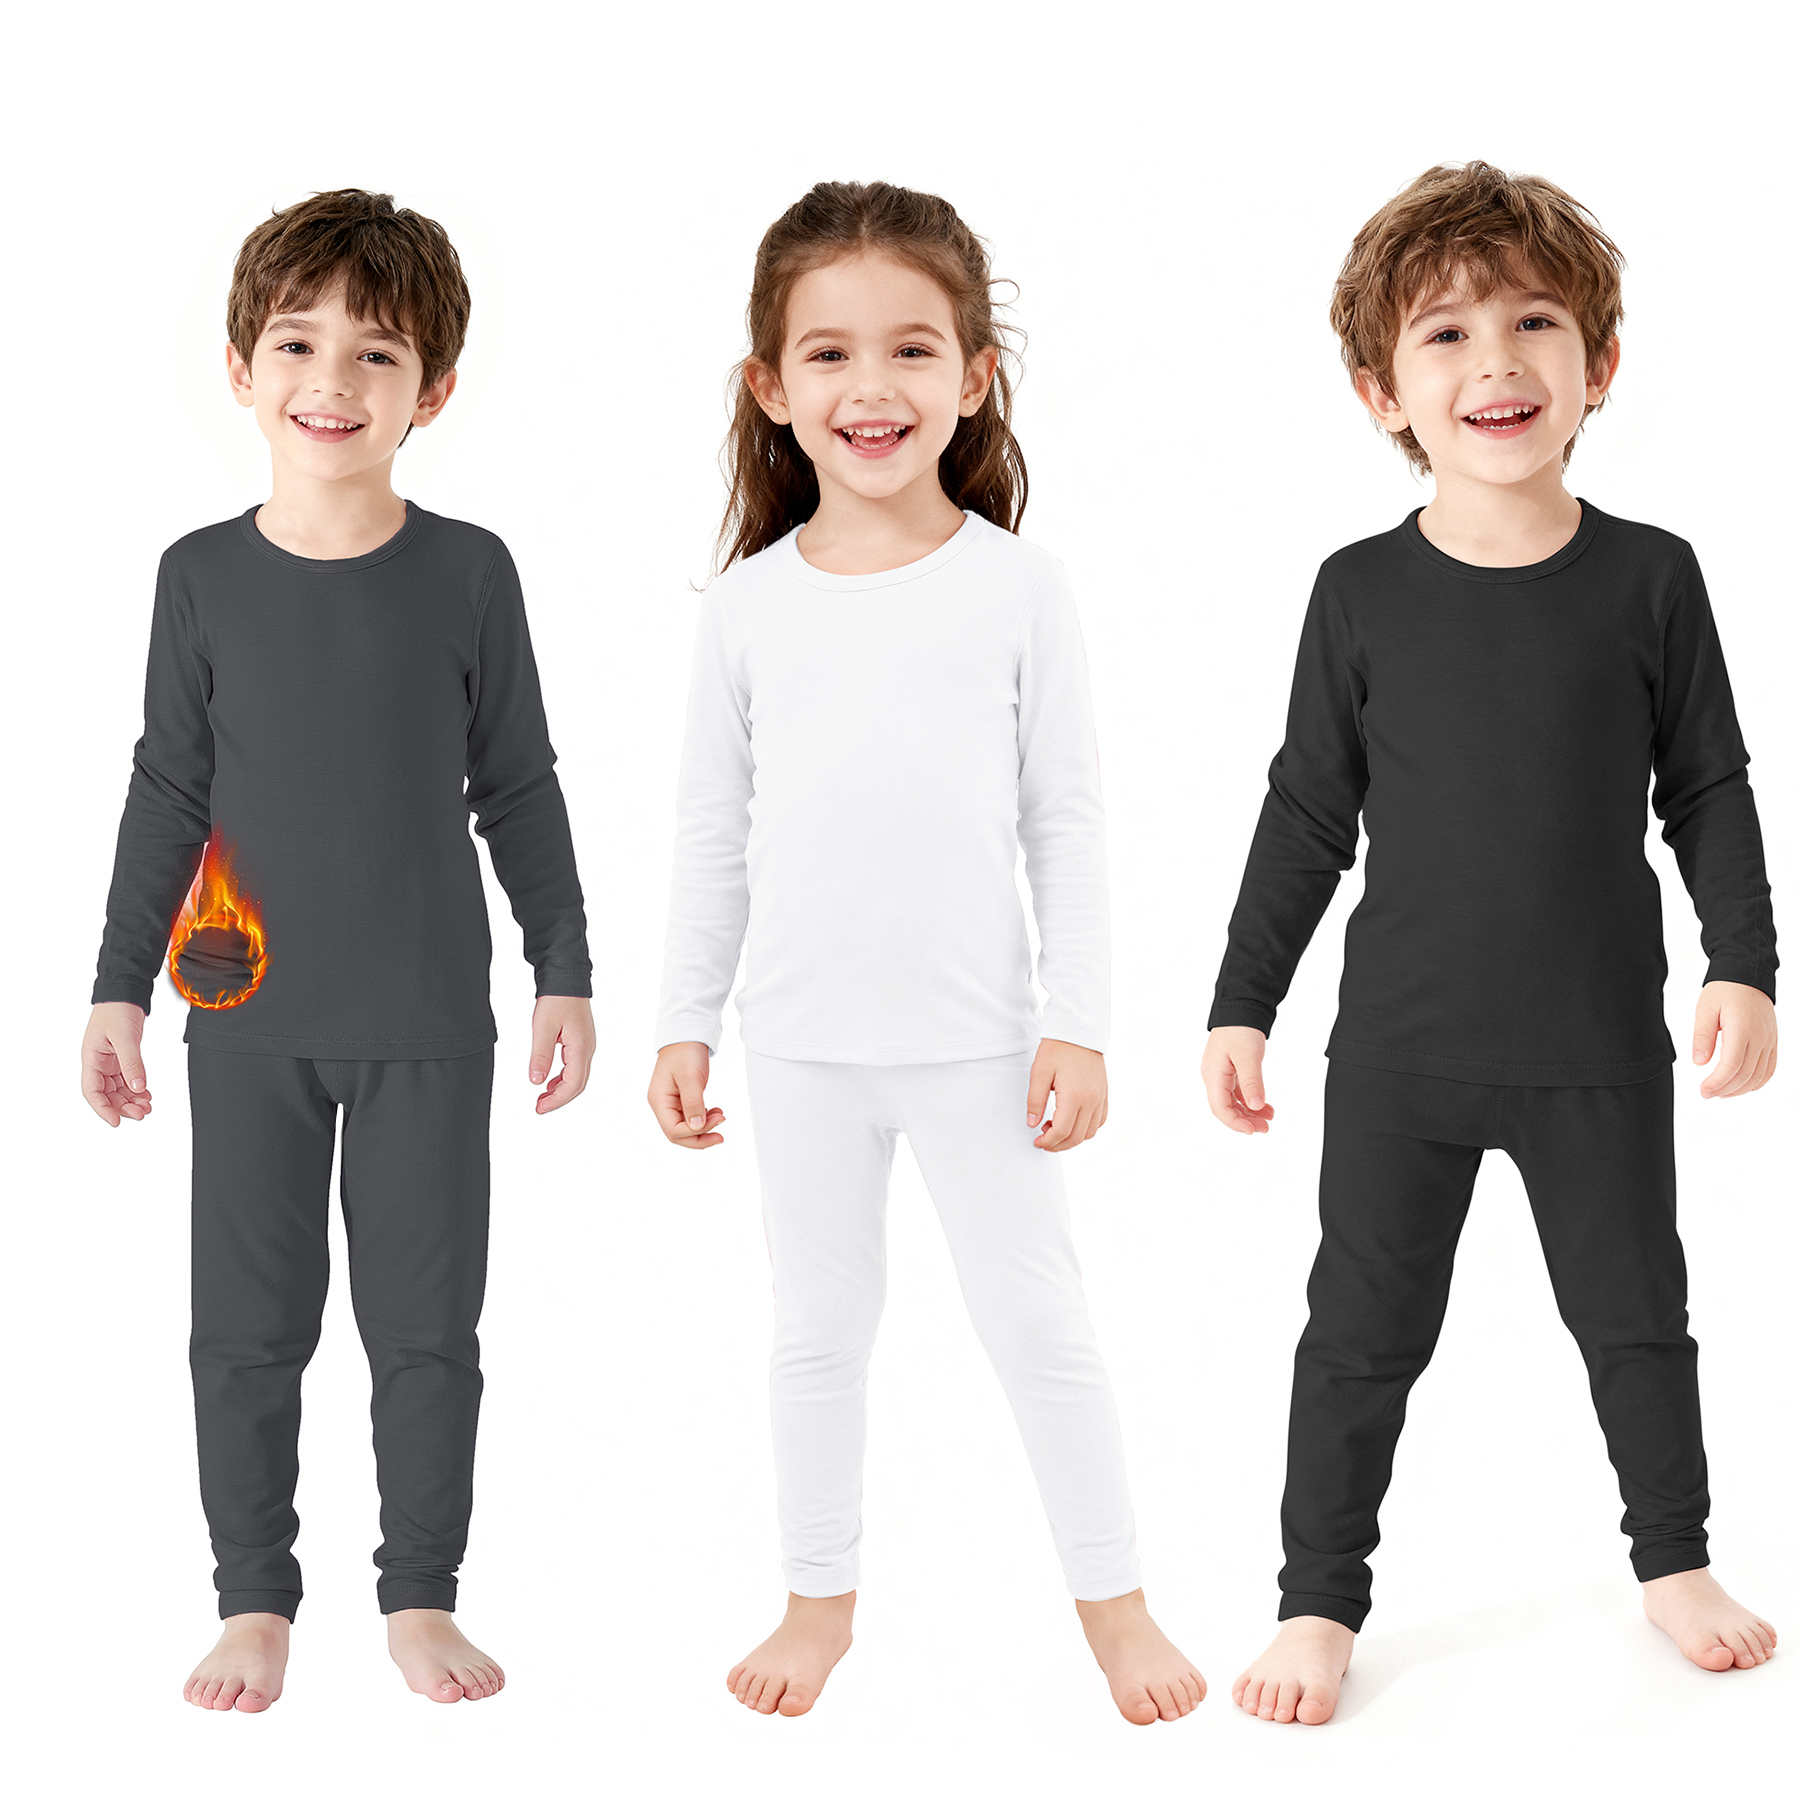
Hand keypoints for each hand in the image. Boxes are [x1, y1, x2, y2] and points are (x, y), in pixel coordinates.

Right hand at [82, 1003, 151, 1126]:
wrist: (125, 993)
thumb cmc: (117, 1009)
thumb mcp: (125, 1037)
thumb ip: (132, 1062)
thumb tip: (138, 1087)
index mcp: (91, 1058)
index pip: (92, 1091)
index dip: (102, 1109)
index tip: (116, 1122)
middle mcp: (99, 1062)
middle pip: (107, 1093)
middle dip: (123, 1106)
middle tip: (142, 1113)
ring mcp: (110, 1061)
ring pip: (118, 1088)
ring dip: (131, 1099)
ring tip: (147, 1106)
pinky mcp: (121, 1057)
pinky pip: (127, 1078)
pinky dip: (136, 1088)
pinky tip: (146, 1094)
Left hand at [530, 995, 594, 1113]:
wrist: (567, 978)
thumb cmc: (557, 998)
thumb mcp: (543, 1028)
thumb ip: (541, 1056)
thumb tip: (536, 1081)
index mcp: (580, 1048)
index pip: (573, 1084)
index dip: (557, 1100)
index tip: (540, 1108)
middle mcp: (587, 1049)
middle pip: (578, 1084)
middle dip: (559, 1099)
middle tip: (539, 1107)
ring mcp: (586, 1045)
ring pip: (577, 1076)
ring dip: (561, 1089)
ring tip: (542, 1096)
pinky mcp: (581, 1040)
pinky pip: (575, 1066)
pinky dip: (563, 1077)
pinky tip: (550, 1079)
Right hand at [648, 1041, 724, 1147]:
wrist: (687, 1034)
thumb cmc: (685, 1051)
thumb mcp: (690, 1076)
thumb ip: (693, 1103)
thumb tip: (696, 1128)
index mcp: (659, 1100)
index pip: (674, 1130)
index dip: (696, 1132)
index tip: (718, 1120)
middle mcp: (662, 1105)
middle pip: (678, 1134)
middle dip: (700, 1137)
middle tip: (721, 1135)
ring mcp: (670, 1103)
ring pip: (685, 1128)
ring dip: (704, 1128)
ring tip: (721, 1117)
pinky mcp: (681, 1099)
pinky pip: (690, 1118)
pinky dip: (704, 1119)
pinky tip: (716, 1112)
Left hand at [1027, 1039, 1106, 1150]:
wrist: (1078, 1031)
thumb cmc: (1057, 1048)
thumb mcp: (1039, 1072)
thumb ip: (1035, 1101)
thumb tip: (1032, 1124)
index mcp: (1074, 1096)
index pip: (1062, 1131)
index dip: (1048, 1141)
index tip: (1037, 1141)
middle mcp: (1092, 1100)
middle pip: (1077, 1136)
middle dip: (1058, 1144)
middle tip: (1043, 1141)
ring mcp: (1100, 1098)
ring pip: (1090, 1132)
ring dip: (1073, 1138)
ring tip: (1055, 1129)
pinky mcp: (1104, 1094)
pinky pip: (1100, 1121)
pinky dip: (1086, 1129)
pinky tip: (1072, 1122)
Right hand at [1202, 1026, 1273, 1133]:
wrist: (1240, 1008)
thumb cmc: (1240, 1029)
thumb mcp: (1248, 1056)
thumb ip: (1252, 1083)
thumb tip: (1256, 1106)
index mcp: (1213, 1075)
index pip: (1220, 1108)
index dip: (1236, 1123)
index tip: (1253, 1130)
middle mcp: (1213, 1077)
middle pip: (1225, 1108)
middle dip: (1244, 1121)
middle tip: (1264, 1128)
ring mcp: (1220, 1074)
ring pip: (1232, 1102)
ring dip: (1249, 1113)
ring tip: (1268, 1118)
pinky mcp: (1229, 1071)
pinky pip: (1237, 1092)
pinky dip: (1250, 1101)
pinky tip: (1264, 1105)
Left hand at [1692, 981, 1776, 1098]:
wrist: (1748, 977)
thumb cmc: (1724, 991)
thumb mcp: (1705, 1009)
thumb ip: (1702, 1036)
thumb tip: (1699, 1062)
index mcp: (1741, 1029)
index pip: (1732, 1065)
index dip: (1717, 1083)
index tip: (1703, 1090)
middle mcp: (1760, 1038)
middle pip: (1745, 1075)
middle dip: (1725, 1089)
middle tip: (1706, 1093)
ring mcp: (1769, 1041)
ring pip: (1759, 1076)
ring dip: (1739, 1089)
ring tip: (1720, 1092)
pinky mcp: (1772, 1042)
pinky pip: (1769, 1069)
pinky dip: (1756, 1082)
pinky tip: (1741, 1086)